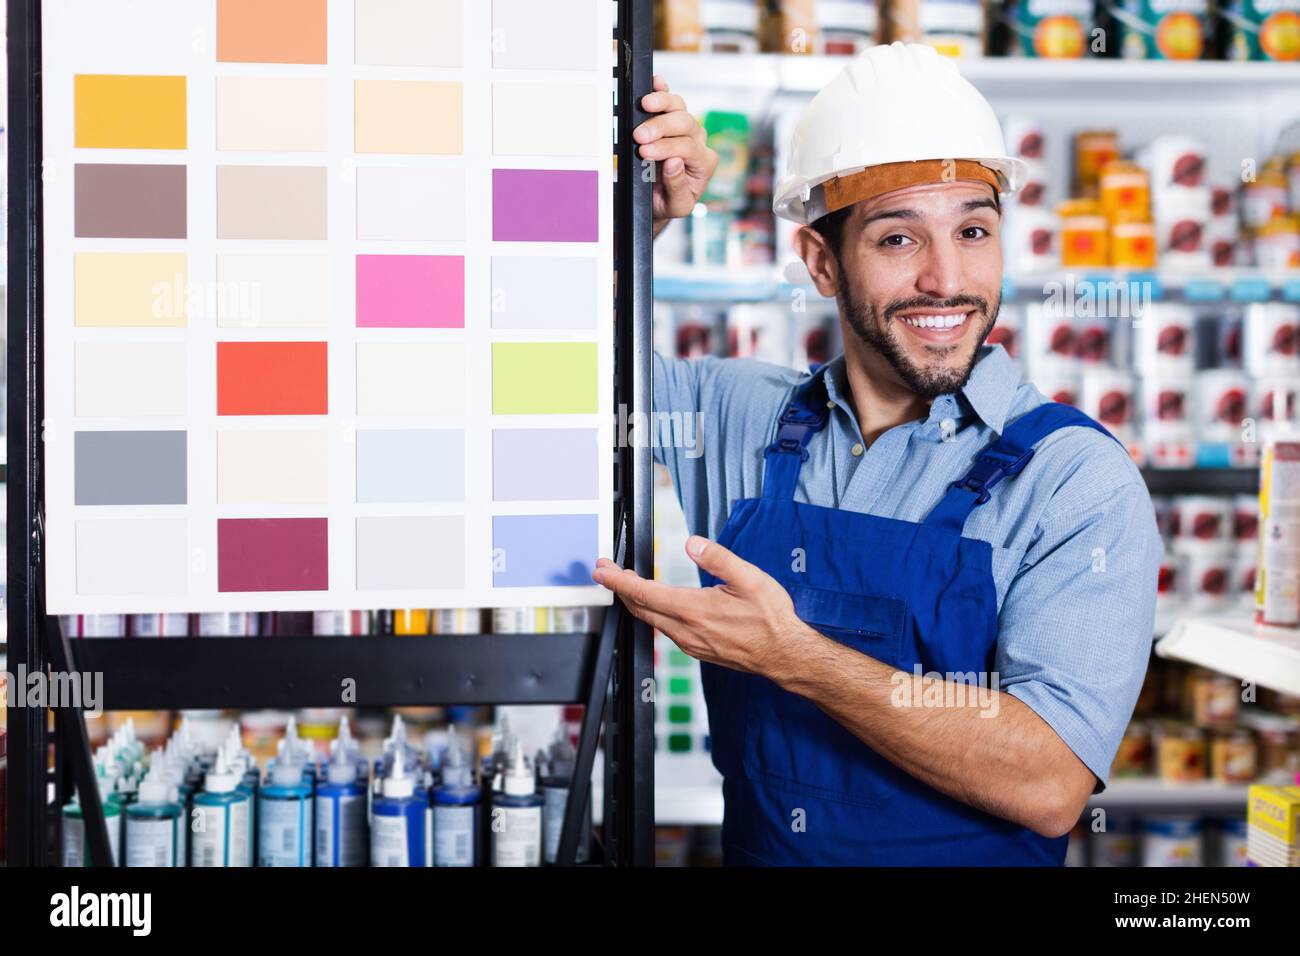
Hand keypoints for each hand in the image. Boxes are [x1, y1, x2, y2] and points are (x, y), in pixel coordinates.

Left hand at [591, 534, 816, 680]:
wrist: (785, 655)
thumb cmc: (772, 619)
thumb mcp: (750, 579)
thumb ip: (719, 559)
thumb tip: (692, 544)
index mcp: (694, 610)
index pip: (644, 593)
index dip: (618, 581)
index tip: (601, 570)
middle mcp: (686, 630)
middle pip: (640, 608)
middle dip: (620, 588)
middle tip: (608, 572)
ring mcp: (690, 644)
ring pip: (651, 621)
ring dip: (636, 601)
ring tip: (629, 583)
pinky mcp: (697, 650)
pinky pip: (665, 630)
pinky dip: (652, 614)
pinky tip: (658, 605)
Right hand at [635, 75, 718, 236]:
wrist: (660, 199)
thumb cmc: (669, 202)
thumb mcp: (677, 205)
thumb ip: (678, 186)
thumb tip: (673, 162)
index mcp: (704, 164)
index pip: (688, 149)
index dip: (666, 148)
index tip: (645, 152)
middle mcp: (698, 142)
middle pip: (686, 124)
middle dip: (661, 128)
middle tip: (639, 136)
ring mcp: (686, 128)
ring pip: (680, 108)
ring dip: (662, 103)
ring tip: (645, 104)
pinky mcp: (671, 119)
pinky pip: (671, 101)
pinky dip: (663, 90)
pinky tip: (656, 82)